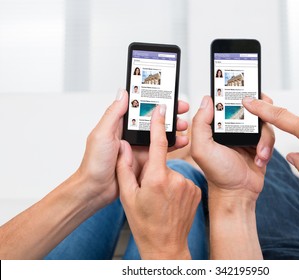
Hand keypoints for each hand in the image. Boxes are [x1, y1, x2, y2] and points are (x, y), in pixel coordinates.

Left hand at [75, 90, 189, 208]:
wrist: (95, 190)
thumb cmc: (94, 163)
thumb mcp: (102, 134)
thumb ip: (113, 114)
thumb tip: (123, 93)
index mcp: (119, 125)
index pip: (139, 108)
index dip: (154, 101)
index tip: (167, 95)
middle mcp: (129, 135)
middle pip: (152, 120)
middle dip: (168, 114)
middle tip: (182, 109)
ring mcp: (137, 148)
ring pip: (159, 135)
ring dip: (172, 129)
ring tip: (183, 127)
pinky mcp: (144, 160)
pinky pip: (160, 151)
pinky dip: (172, 146)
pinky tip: (180, 142)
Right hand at [116, 105, 200, 259]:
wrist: (166, 246)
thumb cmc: (145, 224)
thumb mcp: (128, 197)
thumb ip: (124, 168)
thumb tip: (124, 146)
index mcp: (156, 177)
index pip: (158, 143)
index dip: (159, 123)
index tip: (161, 108)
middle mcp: (176, 178)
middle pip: (163, 162)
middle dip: (154, 170)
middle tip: (150, 191)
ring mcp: (189, 185)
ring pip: (173, 172)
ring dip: (165, 180)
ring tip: (160, 201)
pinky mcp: (196, 190)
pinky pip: (183, 180)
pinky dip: (176, 187)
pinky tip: (171, 202)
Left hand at [191, 95, 274, 258]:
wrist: (238, 193)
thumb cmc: (218, 173)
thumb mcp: (202, 148)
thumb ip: (200, 123)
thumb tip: (208, 99)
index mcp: (217, 125)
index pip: (226, 102)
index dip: (234, 93)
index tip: (243, 88)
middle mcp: (232, 127)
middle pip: (249, 106)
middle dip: (258, 110)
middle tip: (260, 117)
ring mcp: (248, 134)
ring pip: (263, 120)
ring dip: (263, 136)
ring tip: (258, 152)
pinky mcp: (261, 143)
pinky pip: (270, 135)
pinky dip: (267, 146)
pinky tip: (260, 158)